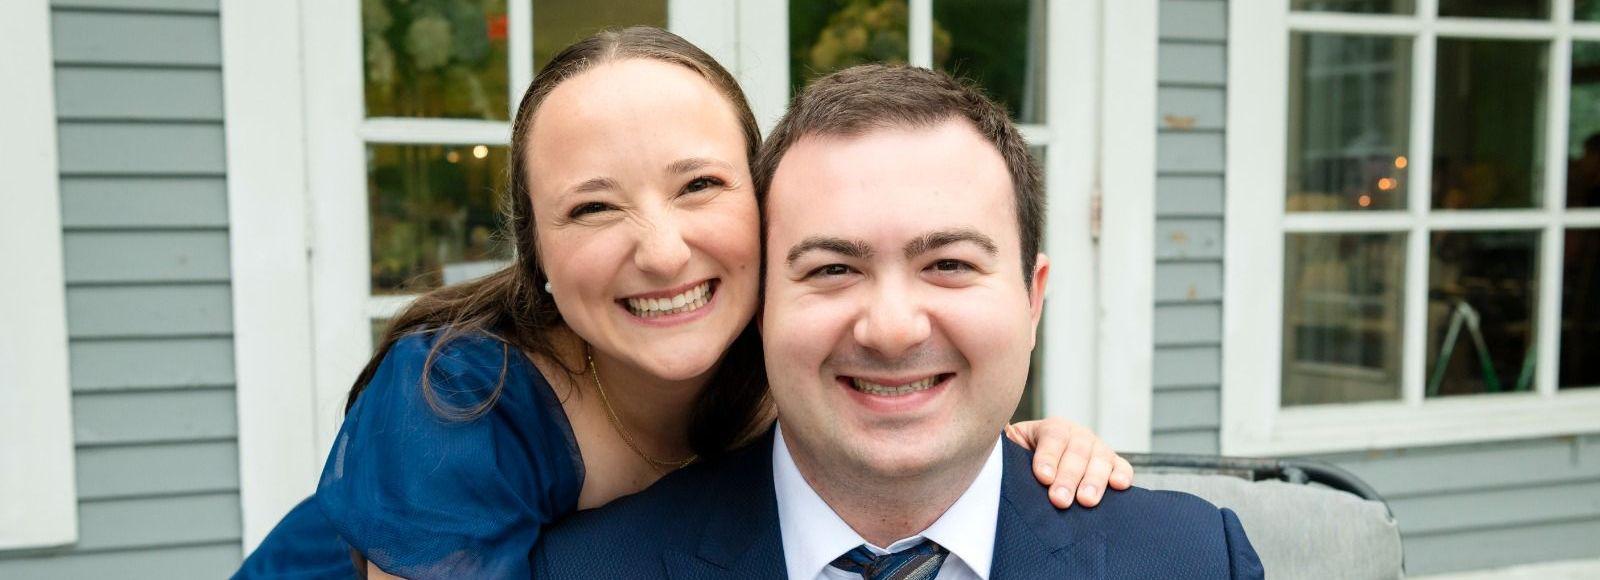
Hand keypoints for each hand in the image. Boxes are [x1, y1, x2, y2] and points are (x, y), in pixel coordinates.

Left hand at [1005, 418, 1133, 508]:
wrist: (1043, 470)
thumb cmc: (1024, 462)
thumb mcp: (1014, 451)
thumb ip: (1007, 449)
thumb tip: (992, 440)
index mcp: (1051, 429)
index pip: (1052, 437)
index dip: (1048, 456)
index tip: (1042, 476)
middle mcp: (1076, 435)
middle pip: (1076, 451)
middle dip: (1068, 477)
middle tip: (1060, 499)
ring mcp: (1096, 449)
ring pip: (1099, 459)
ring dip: (1093, 480)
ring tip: (1086, 500)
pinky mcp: (1112, 464)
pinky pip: (1121, 466)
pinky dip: (1122, 474)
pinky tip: (1119, 485)